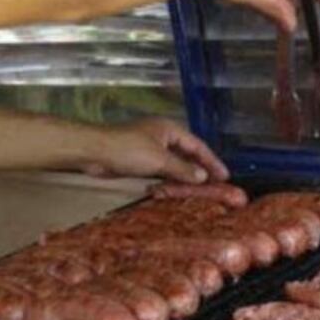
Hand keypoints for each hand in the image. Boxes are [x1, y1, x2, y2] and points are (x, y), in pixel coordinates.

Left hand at [83, 118, 229, 182]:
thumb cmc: (127, 149)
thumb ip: (183, 169)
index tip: (225, 176)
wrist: (94, 152)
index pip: (198, 146)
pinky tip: (177, 188)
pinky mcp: (140, 160)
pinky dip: (171, 179)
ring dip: (186, 176)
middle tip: (216, 185)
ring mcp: (151, 148)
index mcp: (170, 130)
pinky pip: (163, 170)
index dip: (212, 161)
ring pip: (175, 163)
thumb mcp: (159, 160)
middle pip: (188, 154)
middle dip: (201, 169)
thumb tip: (203, 177)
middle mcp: (163, 137)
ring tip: (200, 189)